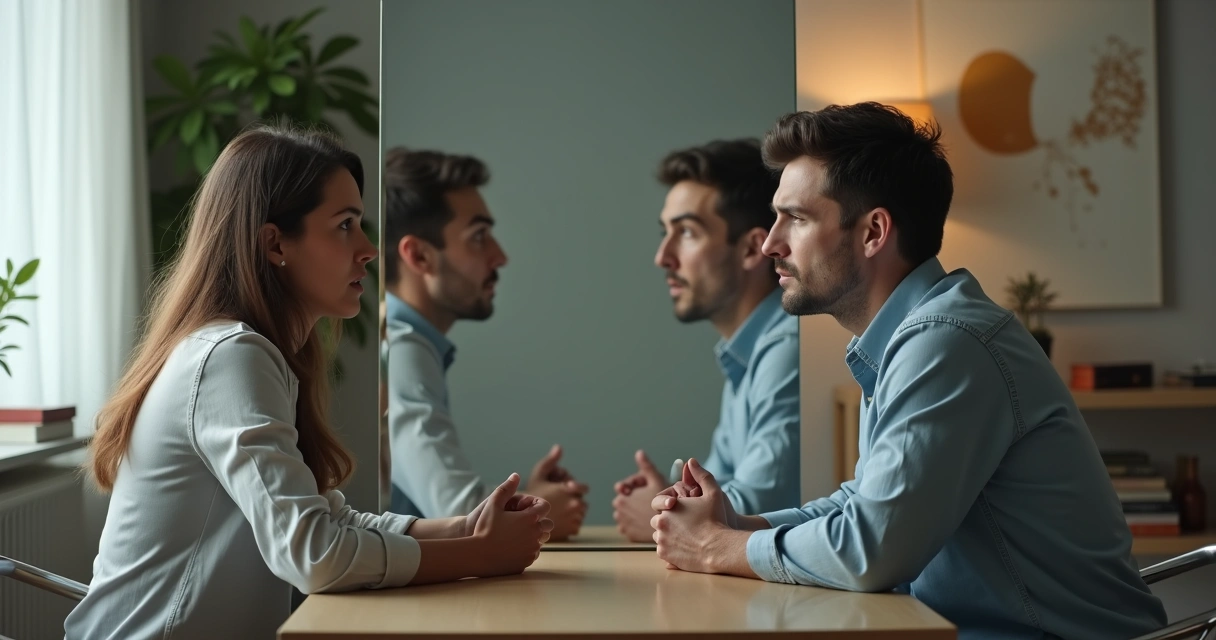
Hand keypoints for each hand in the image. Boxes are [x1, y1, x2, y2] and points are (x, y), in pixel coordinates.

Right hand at [472, 473, 553, 576]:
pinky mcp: (527, 561)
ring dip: (533, 536)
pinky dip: (527, 549)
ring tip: (516, 534)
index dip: (537, 505)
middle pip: (548, 525)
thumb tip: (516, 475)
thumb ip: (506, 489)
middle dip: (539, 522)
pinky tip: (512, 547)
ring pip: (541, 540)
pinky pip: (533, 553)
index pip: (545, 507)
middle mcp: (535, 534)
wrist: (476, 556)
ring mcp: (532, 549)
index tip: (527, 507)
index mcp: (529, 518)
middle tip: (523, 522)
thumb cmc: (483, 529)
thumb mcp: (492, 505)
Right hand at [526, 445, 588, 540]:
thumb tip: (559, 448)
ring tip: (556, 513)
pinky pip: (576, 526)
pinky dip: (568, 525)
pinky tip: (556, 523)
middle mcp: (574, 504)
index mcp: (568, 490)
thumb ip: (550, 462)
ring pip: (580, 515)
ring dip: (572, 514)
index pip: (584, 488)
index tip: (566, 492)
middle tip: (558, 504)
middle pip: (582, 502)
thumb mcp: (538, 476)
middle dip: (573, 502)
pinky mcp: (572, 531)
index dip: (575, 489)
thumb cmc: (530, 498)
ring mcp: (574, 518)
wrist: (523, 522)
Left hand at [611, 450, 665, 541]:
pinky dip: (636, 524)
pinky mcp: (628, 536)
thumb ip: (646, 466)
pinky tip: (647, 521)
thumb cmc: (664, 503)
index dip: (636, 489)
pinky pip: (630, 527)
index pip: (623, 490)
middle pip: (625, 502)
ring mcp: (623, 525)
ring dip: (634, 513)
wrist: (671, 527)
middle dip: (634, 501)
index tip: (647, 492)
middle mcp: (618, 513)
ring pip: (627, 514)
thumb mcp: (656, 480)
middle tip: (649, 501)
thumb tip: (639, 453)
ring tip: (649, 511)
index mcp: (620, 499)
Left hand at [650, 458, 748, 574]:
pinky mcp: (666, 556)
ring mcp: (662, 541)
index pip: (658, 504)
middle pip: (657, 521)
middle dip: (666, 521)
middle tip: (682, 524)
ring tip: (684, 536)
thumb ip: (701, 475)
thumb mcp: (713, 493)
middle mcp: (661, 524)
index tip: (678, 511)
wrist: (720, 549)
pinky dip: (669, 549)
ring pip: (658, 536)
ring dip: (666, 535)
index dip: (668, 507)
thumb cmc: (717, 520)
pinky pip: (662, 551)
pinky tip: (683, 547)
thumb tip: (691, 462)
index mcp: (669, 508)